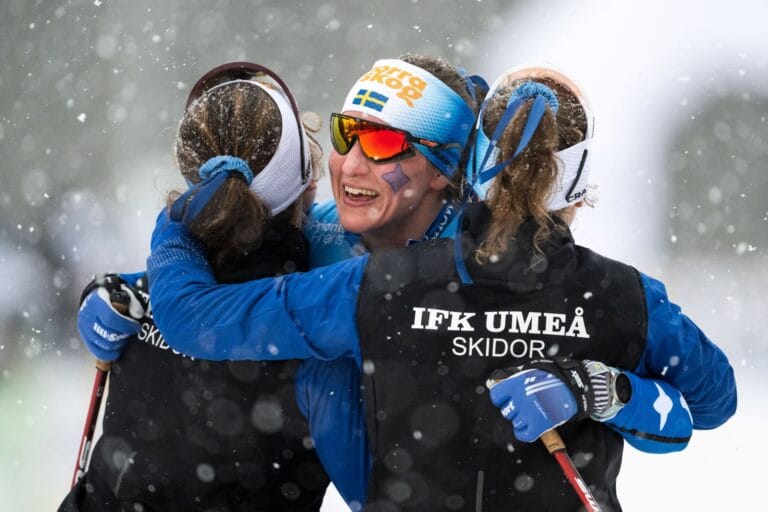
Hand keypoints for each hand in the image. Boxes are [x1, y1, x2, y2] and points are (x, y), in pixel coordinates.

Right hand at [77, 274, 144, 360]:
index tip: (136, 326)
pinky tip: (117, 350)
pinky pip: (97, 351)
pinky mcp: (84, 338)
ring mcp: (84, 328)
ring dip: (118, 345)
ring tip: (124, 338)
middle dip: (123, 336)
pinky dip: (109, 353)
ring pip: (103, 345)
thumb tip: (137, 315)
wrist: (95, 298)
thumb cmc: (113, 297)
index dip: (126, 325)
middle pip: (108, 335)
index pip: (111, 318)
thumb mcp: (124, 293)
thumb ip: (133, 302)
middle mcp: (87, 316)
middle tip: (130, 333)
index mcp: (97, 302)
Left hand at [487, 357, 611, 442]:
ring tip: (533, 413)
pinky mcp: (540, 425)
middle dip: (514, 410)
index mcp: (515, 384)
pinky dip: (525, 433)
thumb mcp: (529, 372)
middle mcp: (520, 398)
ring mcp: (529, 412)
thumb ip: (511, 378)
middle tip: (526, 406)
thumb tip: (492, 383)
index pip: (496, 396)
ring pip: (516, 423)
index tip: (508, 399)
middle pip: (506, 411)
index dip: (502, 399)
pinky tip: (530, 428)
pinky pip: (524, 435)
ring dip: (523, 420)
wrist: (572, 386)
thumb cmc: (550, 377)